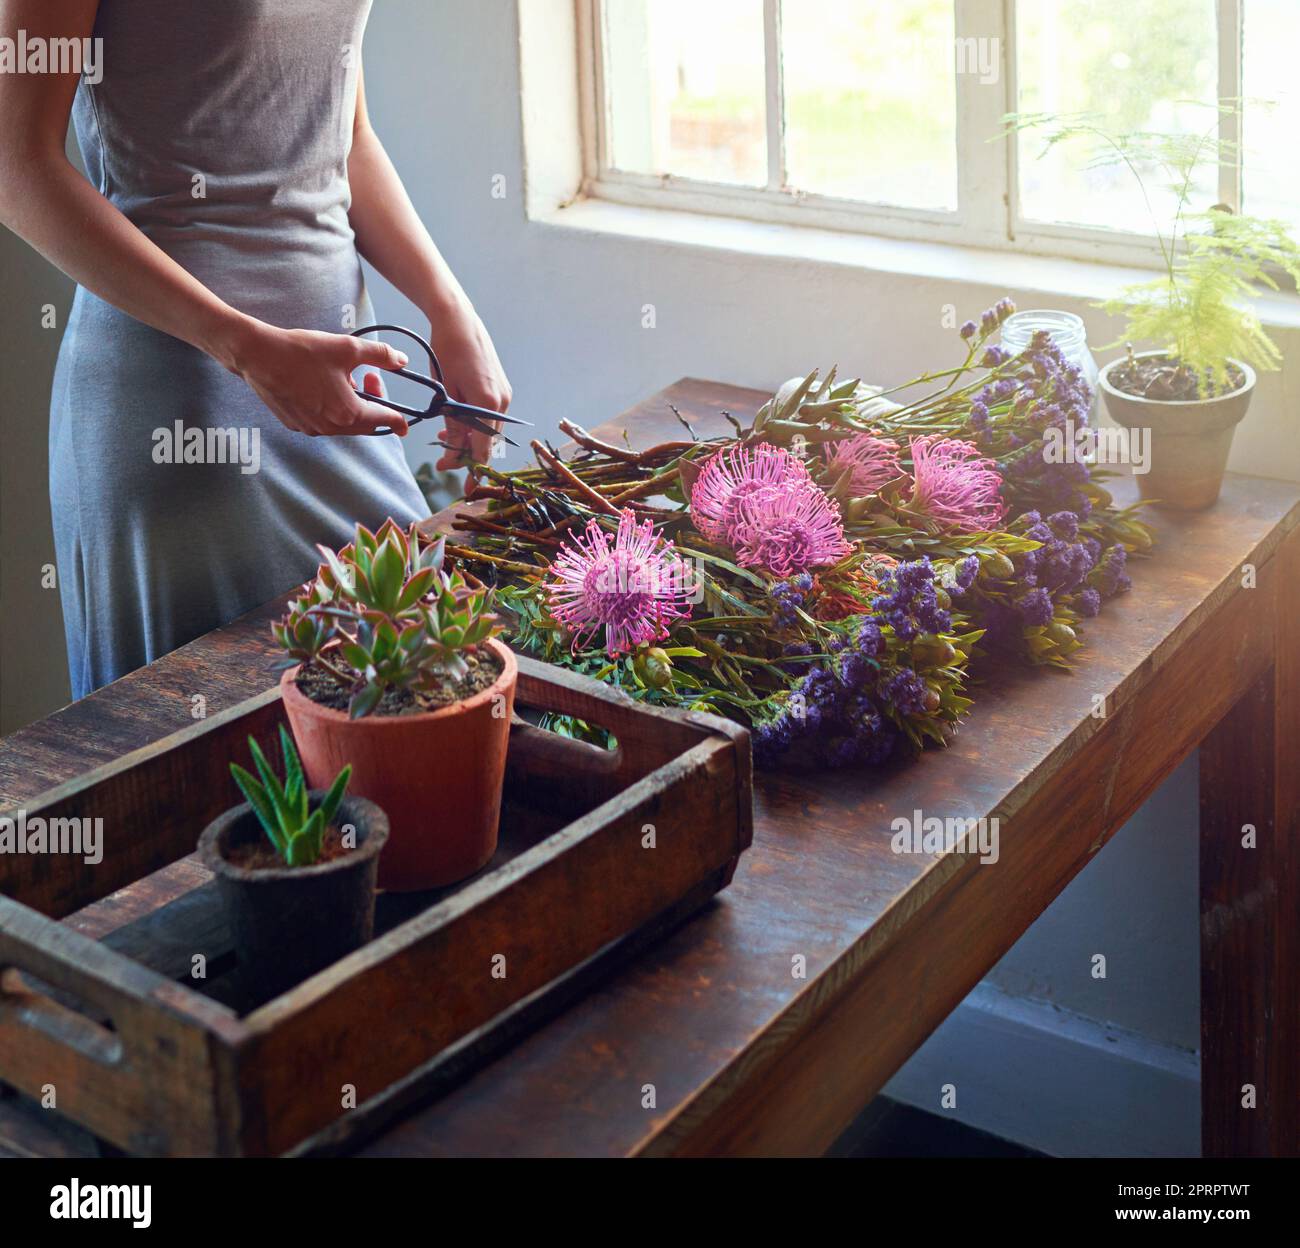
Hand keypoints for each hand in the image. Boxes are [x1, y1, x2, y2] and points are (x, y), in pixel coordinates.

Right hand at [228, 321, 411, 436]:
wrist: (258, 356)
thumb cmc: (303, 351)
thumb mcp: (348, 348)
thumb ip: (381, 355)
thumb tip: (402, 361)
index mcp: (348, 413)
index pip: (384, 421)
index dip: (398, 420)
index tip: (405, 425)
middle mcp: (331, 427)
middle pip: (365, 423)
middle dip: (373, 402)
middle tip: (369, 377)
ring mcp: (312, 429)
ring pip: (344, 422)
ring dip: (352, 404)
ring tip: (344, 377)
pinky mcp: (296, 425)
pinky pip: (324, 421)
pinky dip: (332, 407)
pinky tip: (324, 385)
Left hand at [427, 298, 511, 470]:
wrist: (458, 320)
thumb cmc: (446, 351)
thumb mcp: (444, 392)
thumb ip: (451, 424)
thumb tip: (452, 454)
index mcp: (488, 404)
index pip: (483, 449)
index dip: (472, 470)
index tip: (463, 487)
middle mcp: (502, 402)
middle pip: (488, 443)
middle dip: (466, 456)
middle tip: (443, 463)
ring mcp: (504, 395)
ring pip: (488, 430)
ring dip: (469, 440)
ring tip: (443, 441)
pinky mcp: (501, 388)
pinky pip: (490, 416)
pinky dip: (474, 425)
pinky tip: (455, 423)